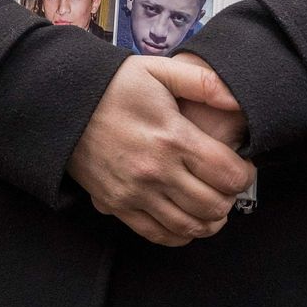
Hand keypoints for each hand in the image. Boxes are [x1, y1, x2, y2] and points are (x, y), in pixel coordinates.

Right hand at [66, 57, 255, 247]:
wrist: (61, 103)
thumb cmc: (111, 85)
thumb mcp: (156, 70)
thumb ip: (202, 82)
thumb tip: (238, 99)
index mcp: (173, 138)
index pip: (229, 174)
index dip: (245, 174)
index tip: (242, 166)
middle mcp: (156, 171)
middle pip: (214, 205)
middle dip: (230, 198)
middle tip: (226, 186)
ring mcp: (135, 192)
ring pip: (189, 226)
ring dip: (209, 221)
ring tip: (212, 205)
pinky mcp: (116, 204)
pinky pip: (157, 234)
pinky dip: (179, 235)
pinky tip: (185, 221)